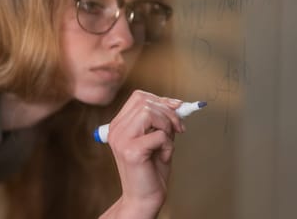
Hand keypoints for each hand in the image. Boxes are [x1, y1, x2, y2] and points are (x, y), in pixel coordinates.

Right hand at [102, 90, 184, 217]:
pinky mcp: (132, 151)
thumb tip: (177, 104)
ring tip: (168, 143)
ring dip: (168, 126)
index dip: (161, 100)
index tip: (177, 109)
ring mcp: (122, 140)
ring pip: (150, 112)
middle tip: (179, 129)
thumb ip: (162, 121)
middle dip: (168, 112)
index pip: (138, 97)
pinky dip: (169, 145)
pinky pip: (159, 135)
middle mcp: (116, 130)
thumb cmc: (151, 170)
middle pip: (145, 101)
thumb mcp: (157, 138)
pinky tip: (163, 157)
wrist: (144, 199)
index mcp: (119, 125)